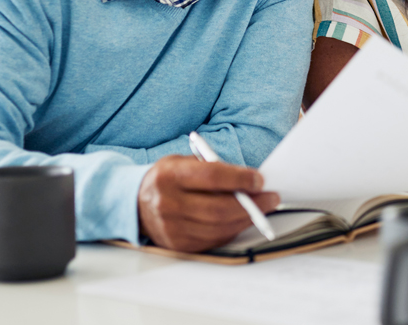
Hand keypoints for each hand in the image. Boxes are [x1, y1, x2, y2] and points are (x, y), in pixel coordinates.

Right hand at [137, 155, 278, 252]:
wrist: (136, 203)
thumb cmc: (168, 179)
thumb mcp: (183, 162)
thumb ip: (212, 168)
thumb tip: (250, 179)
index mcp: (169, 176)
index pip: (212, 176)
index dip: (240, 178)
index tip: (260, 179)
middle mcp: (168, 203)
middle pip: (219, 208)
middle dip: (252, 203)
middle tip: (271, 197)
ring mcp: (172, 228)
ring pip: (220, 227)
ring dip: (247, 218)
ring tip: (262, 209)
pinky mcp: (178, 245)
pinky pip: (214, 239)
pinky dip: (233, 229)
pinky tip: (242, 220)